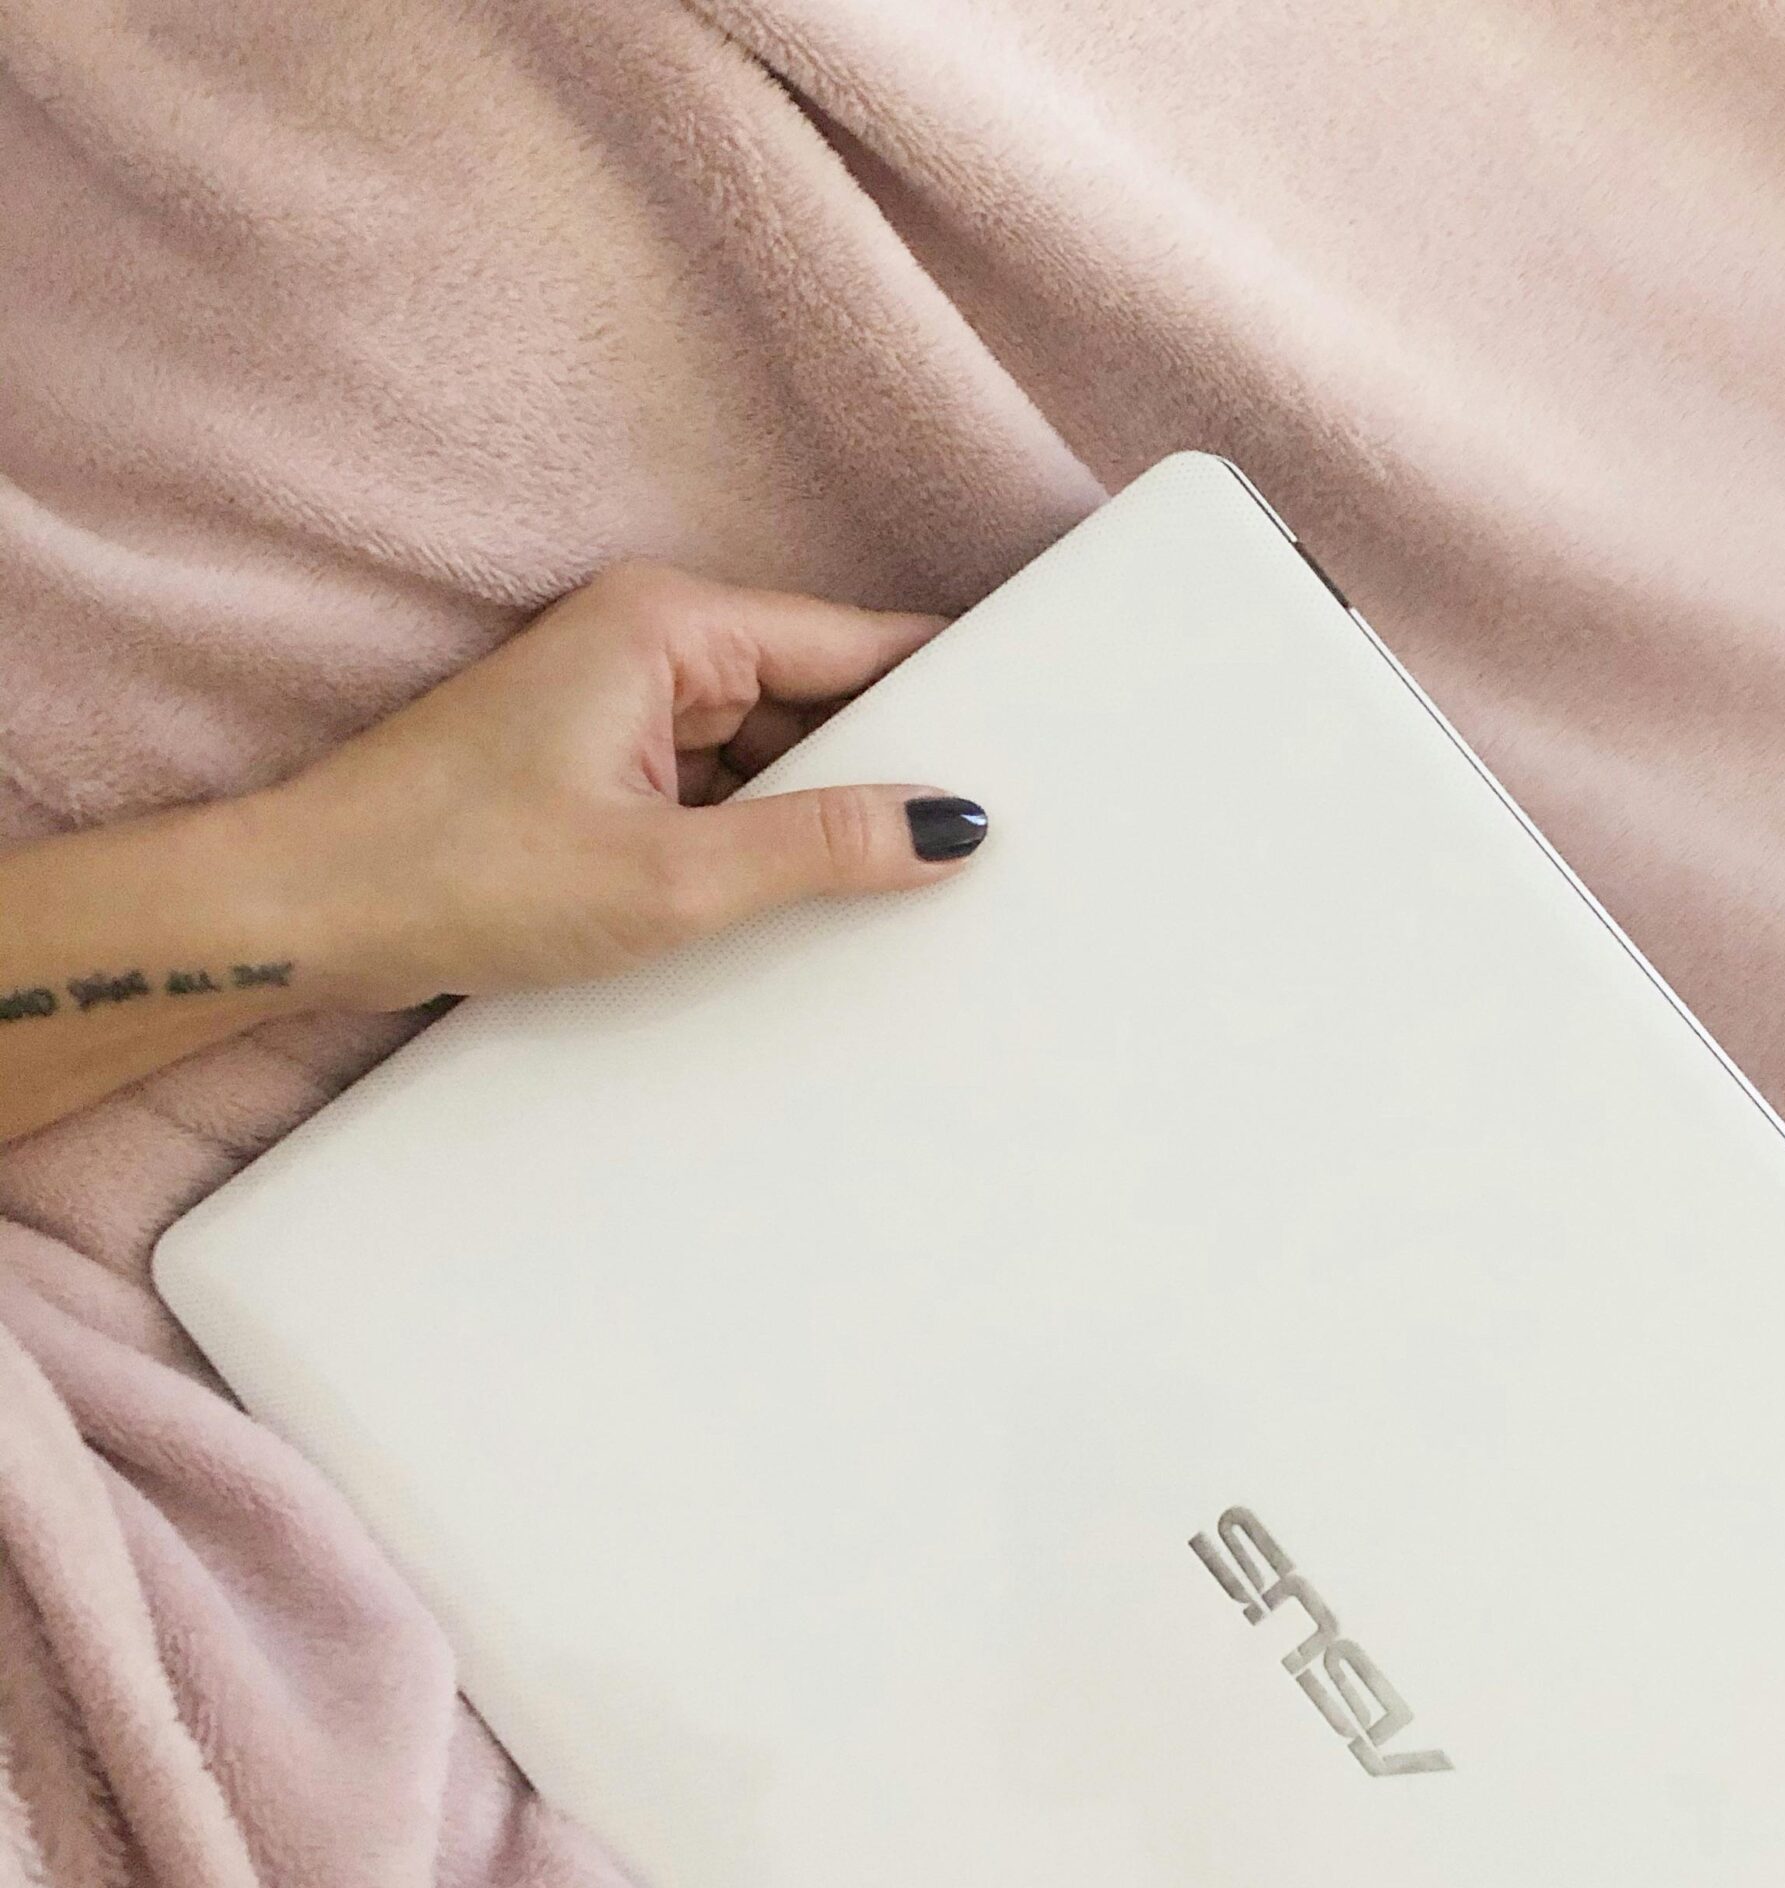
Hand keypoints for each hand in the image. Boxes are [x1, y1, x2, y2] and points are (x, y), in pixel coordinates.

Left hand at [263, 560, 987, 1010]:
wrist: (304, 913)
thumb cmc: (453, 871)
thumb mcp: (673, 876)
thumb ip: (823, 846)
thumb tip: (944, 825)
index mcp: (669, 624)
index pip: (857, 643)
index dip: (946, 695)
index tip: (1026, 740)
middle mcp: (644, 643)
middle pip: (816, 699)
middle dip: (877, 771)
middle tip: (952, 848)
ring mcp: (615, 707)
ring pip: (764, 755)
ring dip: (806, 817)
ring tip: (863, 887)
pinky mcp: (591, 767)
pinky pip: (710, 792)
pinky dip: (747, 841)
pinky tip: (777, 901)